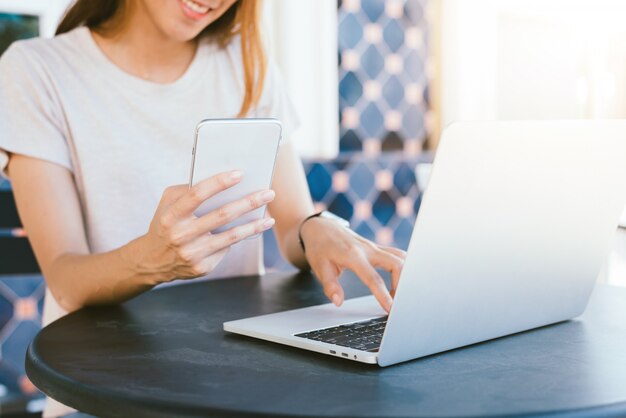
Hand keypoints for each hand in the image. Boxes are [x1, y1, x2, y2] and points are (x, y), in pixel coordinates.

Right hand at [131, 170, 274, 282]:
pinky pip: (226, 248)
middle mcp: (181, 235)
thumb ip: (187, 190)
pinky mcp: (202, 267)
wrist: (152, 261)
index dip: (219, 183)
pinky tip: (253, 230)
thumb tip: (221, 181)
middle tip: (269, 193)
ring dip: (254, 225)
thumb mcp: (167, 204)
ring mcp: (192, 253)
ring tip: (269, 217)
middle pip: (222, 215)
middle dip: (248, 203)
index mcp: (171, 215)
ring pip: (231, 236)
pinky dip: (241, 238)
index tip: (240, 174)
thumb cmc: (166, 224)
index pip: (197, 194)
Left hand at [299, 217, 405, 311]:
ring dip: (404, 275)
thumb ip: (330, 286)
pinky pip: (397, 255)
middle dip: (401, 284)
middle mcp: (368, 249)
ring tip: (395, 293)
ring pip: (400, 257)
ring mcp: (374, 247)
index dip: (383, 294)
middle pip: (396, 264)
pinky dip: (402, 267)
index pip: (373, 277)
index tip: (389, 308)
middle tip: (394, 301)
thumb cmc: (320, 247)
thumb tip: (338, 301)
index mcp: (353, 255)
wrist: (321, 227)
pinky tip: (397, 280)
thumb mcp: (319, 267)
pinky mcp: (377, 247)